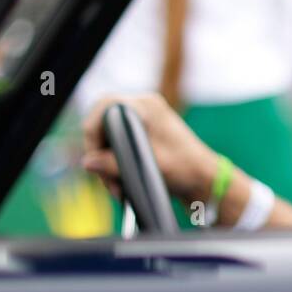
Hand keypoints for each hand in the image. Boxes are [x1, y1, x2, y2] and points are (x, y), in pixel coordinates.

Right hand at [81, 93, 217, 206]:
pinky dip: (115, 161)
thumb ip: (115, 163)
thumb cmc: (184, 168)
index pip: (104, 107)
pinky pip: (117, 143)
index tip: (95, 160)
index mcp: (146, 106)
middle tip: (105, 176)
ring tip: (116, 186)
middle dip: (98, 152)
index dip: (93, 134)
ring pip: (108, 136)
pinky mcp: (142, 133)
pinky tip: (120, 180)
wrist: (204, 179)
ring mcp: (143, 119)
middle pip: (102, 122)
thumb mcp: (146, 167)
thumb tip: (88, 162)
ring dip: (106, 161)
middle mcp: (143, 107)